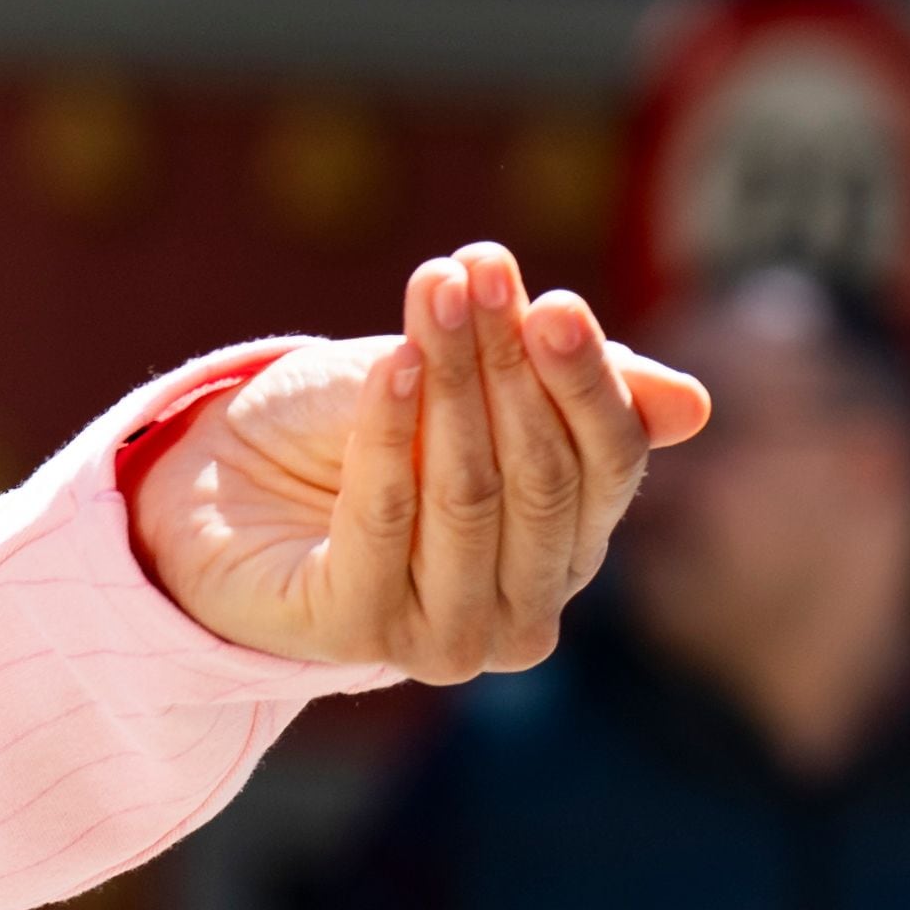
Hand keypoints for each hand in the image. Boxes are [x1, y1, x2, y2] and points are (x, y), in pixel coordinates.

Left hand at [133, 242, 713, 679]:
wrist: (214, 481)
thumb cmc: (349, 430)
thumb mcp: (456, 388)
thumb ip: (560, 392)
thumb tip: (695, 404)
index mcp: (568, 551)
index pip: (607, 463)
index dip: (583, 377)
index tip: (548, 294)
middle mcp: (525, 612)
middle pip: (543, 476)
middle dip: (512, 363)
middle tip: (481, 270)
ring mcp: (447, 638)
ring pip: (470, 493)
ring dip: (451, 380)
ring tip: (432, 291)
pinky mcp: (360, 633)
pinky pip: (386, 518)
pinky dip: (389, 432)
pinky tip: (388, 363)